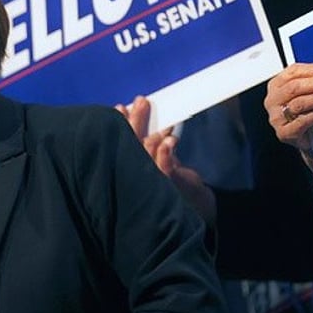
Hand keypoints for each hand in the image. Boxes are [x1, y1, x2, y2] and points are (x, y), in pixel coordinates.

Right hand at [116, 96, 215, 222]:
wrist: (192, 210)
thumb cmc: (172, 187)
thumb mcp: (161, 163)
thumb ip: (157, 145)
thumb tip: (157, 122)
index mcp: (131, 166)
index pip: (123, 141)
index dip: (121, 124)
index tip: (121, 107)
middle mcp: (135, 173)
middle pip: (131, 143)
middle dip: (134, 121)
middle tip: (141, 101)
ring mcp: (149, 181)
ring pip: (145, 151)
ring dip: (151, 133)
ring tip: (154, 117)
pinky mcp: (167, 186)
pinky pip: (164, 168)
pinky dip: (166, 153)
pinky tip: (170, 141)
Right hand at [264, 63, 312, 150]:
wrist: (307, 139)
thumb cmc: (307, 112)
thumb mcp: (306, 92)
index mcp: (276, 86)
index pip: (291, 72)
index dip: (311, 70)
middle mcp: (273, 101)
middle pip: (293, 88)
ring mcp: (276, 118)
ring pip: (298, 104)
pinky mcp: (284, 133)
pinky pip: (301, 122)